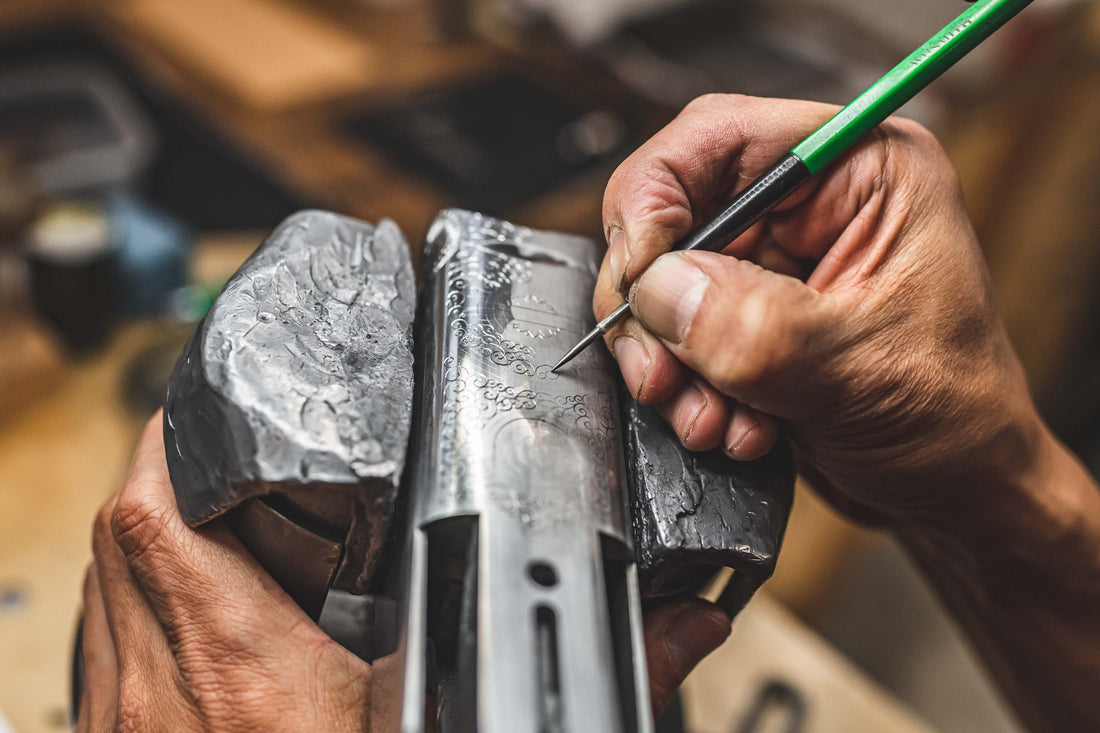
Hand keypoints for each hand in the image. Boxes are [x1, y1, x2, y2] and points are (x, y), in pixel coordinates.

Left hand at [77, 414, 374, 730]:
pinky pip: (93, 640)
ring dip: (134, 540)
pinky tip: (174, 606)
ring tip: (189, 527)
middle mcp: (155, 689)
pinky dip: (126, 600)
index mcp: (235, 664)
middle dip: (150, 482)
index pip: (154, 522)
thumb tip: (414, 565)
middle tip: (194, 465)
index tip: (187, 426)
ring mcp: (115, 714)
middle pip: (112, 537)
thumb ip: (388, 627)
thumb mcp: (380, 701)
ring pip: (95, 583)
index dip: (161, 452)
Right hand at [595, 93, 1044, 526]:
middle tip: (660, 375)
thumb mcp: (859, 369)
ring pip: (663, 283)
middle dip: (655, 306)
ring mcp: (774, 262)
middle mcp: (809, 205)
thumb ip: (755, 326)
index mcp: (859, 171)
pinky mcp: (747, 315)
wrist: (954, 492)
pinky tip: (728, 425)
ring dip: (668, 360)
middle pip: (673, 215)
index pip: (714, 137)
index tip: (640, 281)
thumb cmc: (954, 418)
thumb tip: (659, 290)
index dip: (654, 201)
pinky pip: (675, 334)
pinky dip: (684, 386)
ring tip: (710, 419)